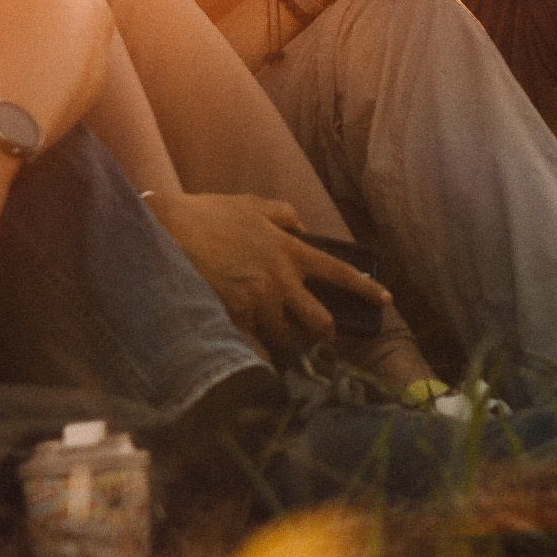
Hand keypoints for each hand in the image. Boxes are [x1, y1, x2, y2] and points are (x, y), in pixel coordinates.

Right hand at [148, 192, 391, 357]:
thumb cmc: (209, 214)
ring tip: (272, 341)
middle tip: (317, 341)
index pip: (339, 272)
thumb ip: (282, 214)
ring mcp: (258, 301)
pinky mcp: (235, 317)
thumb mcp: (251, 204)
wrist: (170, 230)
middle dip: (322, 336)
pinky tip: (250, 352)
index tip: (386, 300)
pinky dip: (254, 351)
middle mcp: (280, 279)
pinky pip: (254, 345)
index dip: (365, 288)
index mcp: (289, 250)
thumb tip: (303, 225)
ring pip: (285, 338)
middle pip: (318, 321)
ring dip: (282, 343)